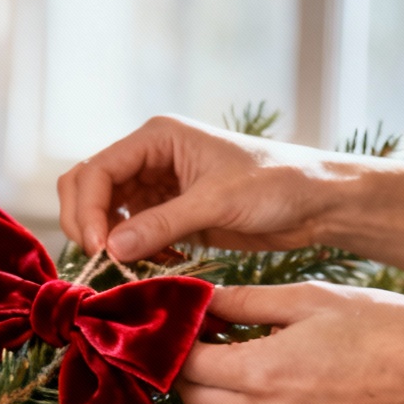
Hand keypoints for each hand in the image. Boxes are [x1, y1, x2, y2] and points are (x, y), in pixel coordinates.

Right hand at [57, 115, 359, 261]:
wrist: (316, 202)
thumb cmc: (276, 183)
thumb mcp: (218, 202)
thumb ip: (162, 224)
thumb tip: (110, 249)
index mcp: (157, 137)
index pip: (97, 170)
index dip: (89, 210)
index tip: (99, 249)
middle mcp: (149, 158)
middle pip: (88, 187)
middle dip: (87, 223)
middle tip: (101, 260)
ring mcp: (156, 186)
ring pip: (104, 213)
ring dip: (109, 241)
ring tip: (132, 265)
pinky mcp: (168, 214)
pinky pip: (130, 233)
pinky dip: (133, 252)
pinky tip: (159, 263)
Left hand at [175, 282, 403, 403]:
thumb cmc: (382, 324)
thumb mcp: (308, 297)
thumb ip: (245, 301)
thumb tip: (199, 299)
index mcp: (262, 372)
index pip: (185, 365)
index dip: (172, 341)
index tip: (178, 318)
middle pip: (192, 399)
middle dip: (184, 367)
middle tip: (198, 333)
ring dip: (210, 389)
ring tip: (231, 350)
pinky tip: (265, 373)